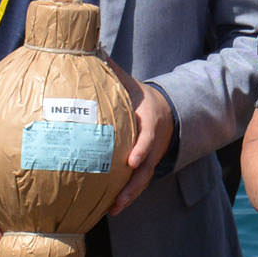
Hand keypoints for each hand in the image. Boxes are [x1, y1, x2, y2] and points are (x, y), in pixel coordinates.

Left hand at [107, 65, 173, 215]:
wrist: (166, 110)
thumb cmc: (140, 96)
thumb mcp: (130, 82)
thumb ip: (112, 69)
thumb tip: (91, 47)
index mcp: (151, 120)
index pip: (149, 136)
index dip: (142, 148)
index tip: (132, 160)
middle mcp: (154, 142)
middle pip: (147, 166)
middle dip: (134, 183)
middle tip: (119, 197)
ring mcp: (152, 156)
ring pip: (143, 179)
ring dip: (129, 195)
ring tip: (114, 209)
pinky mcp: (146, 167)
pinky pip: (137, 184)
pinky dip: (127, 196)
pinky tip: (111, 209)